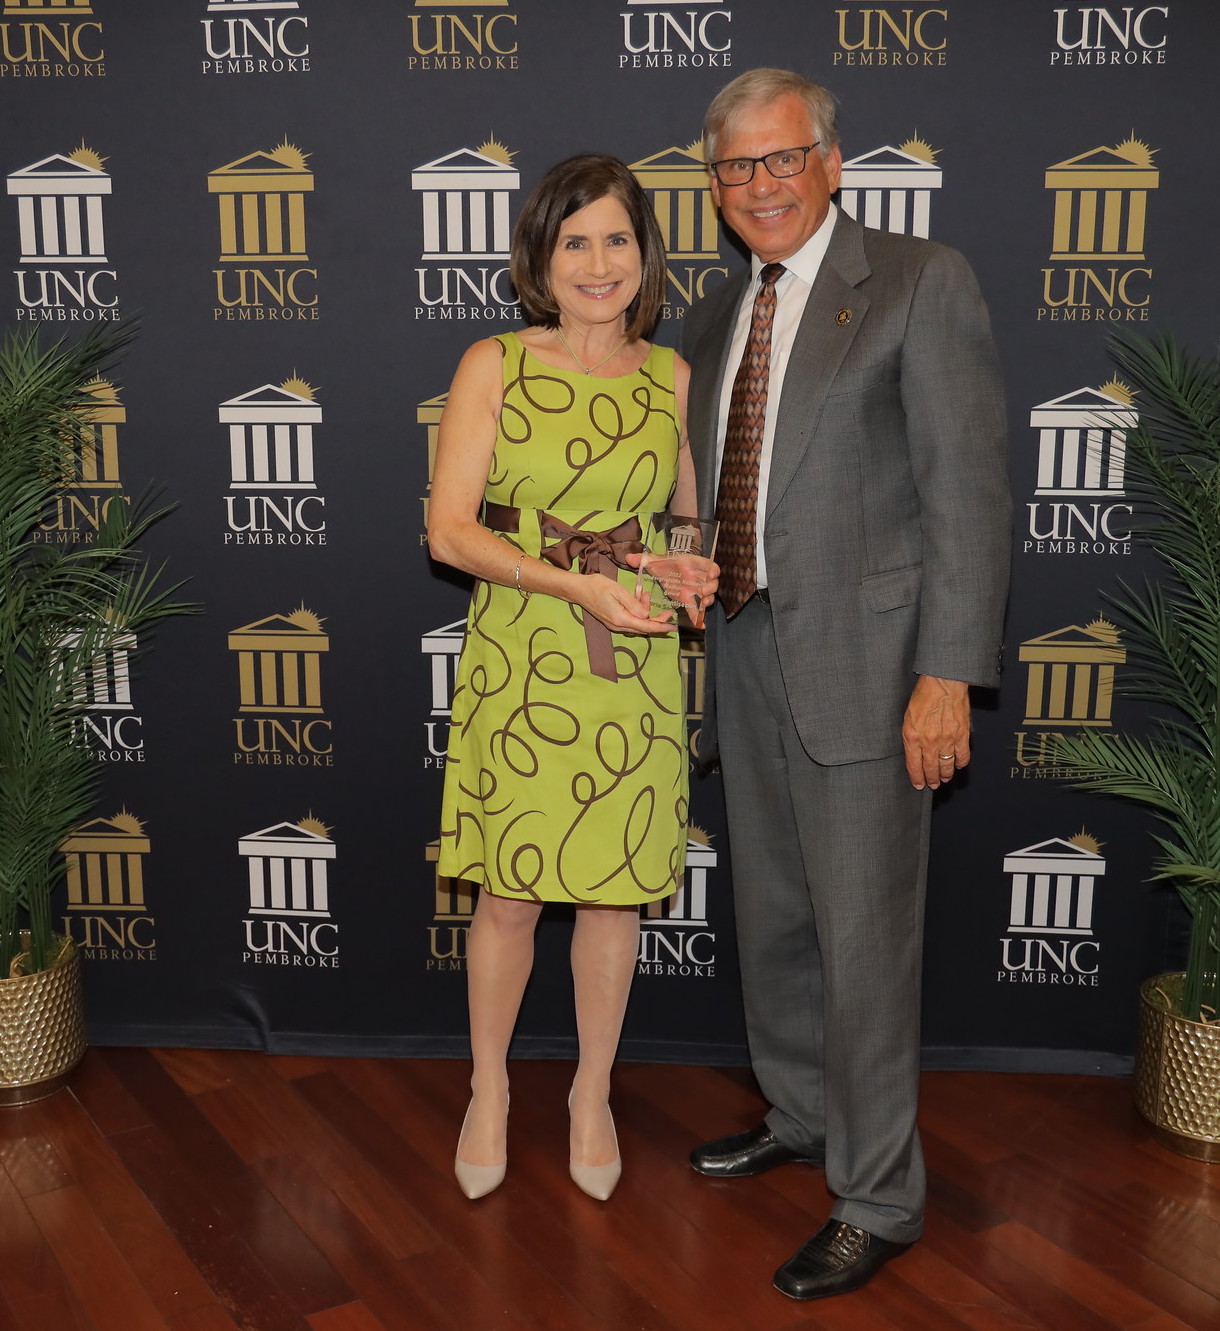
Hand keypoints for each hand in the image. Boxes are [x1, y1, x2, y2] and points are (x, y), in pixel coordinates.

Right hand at [576, 572, 676, 634]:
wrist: (578, 590)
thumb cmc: (596, 586)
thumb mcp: (617, 590)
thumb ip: (633, 603)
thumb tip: (646, 614)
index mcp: (620, 618)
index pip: (645, 626)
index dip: (661, 627)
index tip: (673, 627)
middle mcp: (618, 625)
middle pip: (643, 628)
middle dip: (657, 621)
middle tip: (667, 612)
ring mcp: (615, 625)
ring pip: (637, 624)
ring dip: (646, 613)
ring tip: (644, 595)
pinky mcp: (613, 621)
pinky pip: (631, 621)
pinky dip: (638, 612)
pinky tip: (638, 599)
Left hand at [632, 552, 719, 627]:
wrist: (664, 572)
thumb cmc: (662, 565)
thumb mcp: (652, 561)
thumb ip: (642, 559)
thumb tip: (629, 558)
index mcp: (691, 565)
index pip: (707, 565)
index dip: (712, 569)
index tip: (711, 574)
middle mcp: (697, 577)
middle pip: (712, 583)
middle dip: (710, 588)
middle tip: (704, 592)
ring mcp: (696, 590)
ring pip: (708, 596)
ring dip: (707, 600)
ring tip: (703, 604)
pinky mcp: (691, 600)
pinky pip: (697, 609)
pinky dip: (699, 617)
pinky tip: (701, 625)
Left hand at [902, 675, 970, 789]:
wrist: (943, 683)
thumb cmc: (924, 695)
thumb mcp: (908, 717)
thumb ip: (910, 736)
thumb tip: (914, 752)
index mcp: (912, 737)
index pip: (914, 765)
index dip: (917, 778)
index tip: (919, 784)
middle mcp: (929, 742)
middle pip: (930, 769)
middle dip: (931, 780)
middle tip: (933, 784)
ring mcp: (947, 740)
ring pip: (947, 766)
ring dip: (946, 775)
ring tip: (944, 778)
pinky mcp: (962, 736)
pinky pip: (962, 756)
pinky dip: (961, 763)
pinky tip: (958, 765)